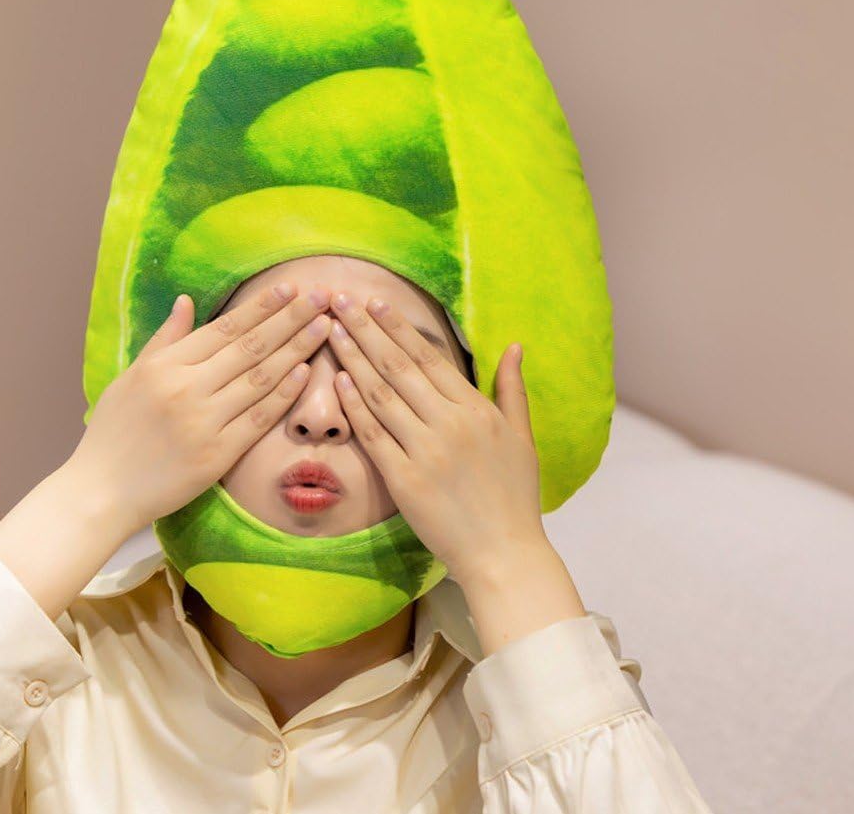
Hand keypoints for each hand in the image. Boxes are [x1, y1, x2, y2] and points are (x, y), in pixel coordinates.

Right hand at [68, 282, 333, 535]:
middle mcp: (186, 388)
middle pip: (250, 346)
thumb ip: (166, 339)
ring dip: (296, 350)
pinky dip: (284, 394)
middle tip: (321, 297)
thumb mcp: (132, 376)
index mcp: (165, 366)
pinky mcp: (217, 455)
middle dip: (290, 318)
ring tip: (324, 327)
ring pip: (261, 378)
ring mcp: (204, 422)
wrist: (100, 491)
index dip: (261, 307)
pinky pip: (258, 418)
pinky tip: (305, 373)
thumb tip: (187, 301)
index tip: (290, 288)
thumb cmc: (113, 432)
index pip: (225, 328)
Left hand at [325, 292, 546, 586]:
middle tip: (340, 299)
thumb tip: (515, 346)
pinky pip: (373, 435)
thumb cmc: (515, 497)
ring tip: (331, 330)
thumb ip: (512, 389)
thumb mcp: (522, 438)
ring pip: (380, 394)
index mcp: (476, 410)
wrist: (504, 555)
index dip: (398, 327)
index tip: (374, 302)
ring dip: (353, 358)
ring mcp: (425, 452)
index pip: (429, 358)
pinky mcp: (404, 481)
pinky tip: (338, 380)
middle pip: (398, 366)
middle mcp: (450, 424)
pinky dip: (354, 406)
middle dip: (366, 329)